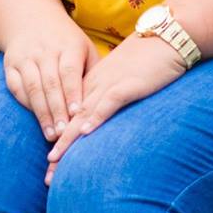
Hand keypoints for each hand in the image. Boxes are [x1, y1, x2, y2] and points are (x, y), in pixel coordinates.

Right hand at [2, 19, 103, 141]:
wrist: (33, 19)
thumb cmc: (68, 43)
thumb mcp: (85, 49)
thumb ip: (94, 72)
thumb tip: (109, 101)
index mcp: (68, 46)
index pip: (69, 71)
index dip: (72, 93)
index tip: (77, 114)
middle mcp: (45, 50)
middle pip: (50, 83)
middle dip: (57, 110)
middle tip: (63, 134)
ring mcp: (26, 57)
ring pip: (32, 87)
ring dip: (41, 113)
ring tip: (51, 135)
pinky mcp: (10, 64)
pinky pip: (16, 87)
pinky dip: (26, 104)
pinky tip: (36, 119)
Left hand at [44, 32, 186, 183]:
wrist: (166, 36)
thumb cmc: (148, 61)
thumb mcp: (124, 81)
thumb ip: (112, 99)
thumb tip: (107, 122)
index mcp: (94, 87)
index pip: (71, 119)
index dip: (60, 143)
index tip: (50, 167)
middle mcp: (97, 88)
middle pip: (71, 121)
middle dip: (59, 149)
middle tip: (47, 175)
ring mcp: (110, 85)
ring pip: (83, 114)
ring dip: (69, 139)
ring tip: (55, 159)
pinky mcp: (128, 84)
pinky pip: (109, 101)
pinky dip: (97, 116)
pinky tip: (86, 131)